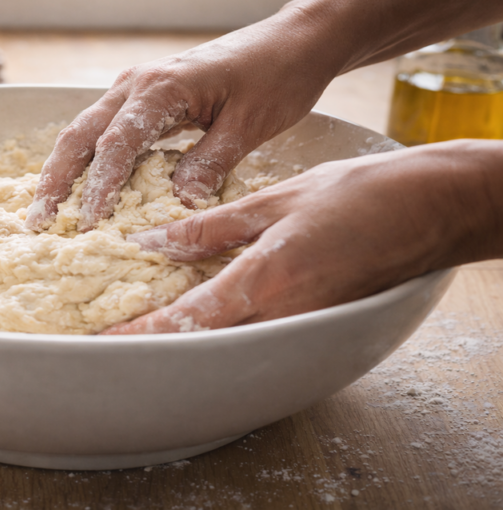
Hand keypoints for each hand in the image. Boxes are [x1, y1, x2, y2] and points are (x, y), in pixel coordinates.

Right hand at [25, 12, 342, 231]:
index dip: (98, 187)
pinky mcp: (144, 98)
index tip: (88, 224)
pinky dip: (85, 161)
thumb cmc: (277, 77)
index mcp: (160, 88)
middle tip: (37, 222)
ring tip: (45, 212)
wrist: (292, 40)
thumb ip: (210, 162)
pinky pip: (102, 131)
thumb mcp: (250, 125)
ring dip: (62, 171)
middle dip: (55, 180)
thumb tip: (178, 203)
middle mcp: (136, 84)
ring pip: (83, 132)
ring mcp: (135, 88)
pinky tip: (78, 188)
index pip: (115, 144)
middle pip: (79, 135)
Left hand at [101, 140, 502, 334]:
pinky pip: (256, 332)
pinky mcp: (315, 320)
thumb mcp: (275, 200)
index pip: (190, 317)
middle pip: (204, 342)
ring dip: (185, 338)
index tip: (104, 343)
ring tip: (142, 325)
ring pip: (229, 342)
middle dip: (156, 343)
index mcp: (267, 278)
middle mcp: (282, 312)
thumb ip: (212, 227)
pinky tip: (197, 311)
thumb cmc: (360, 195)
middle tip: (111, 338)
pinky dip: (221, 327)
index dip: (143, 333)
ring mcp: (302, 323)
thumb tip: (155, 241)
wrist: (434, 208)